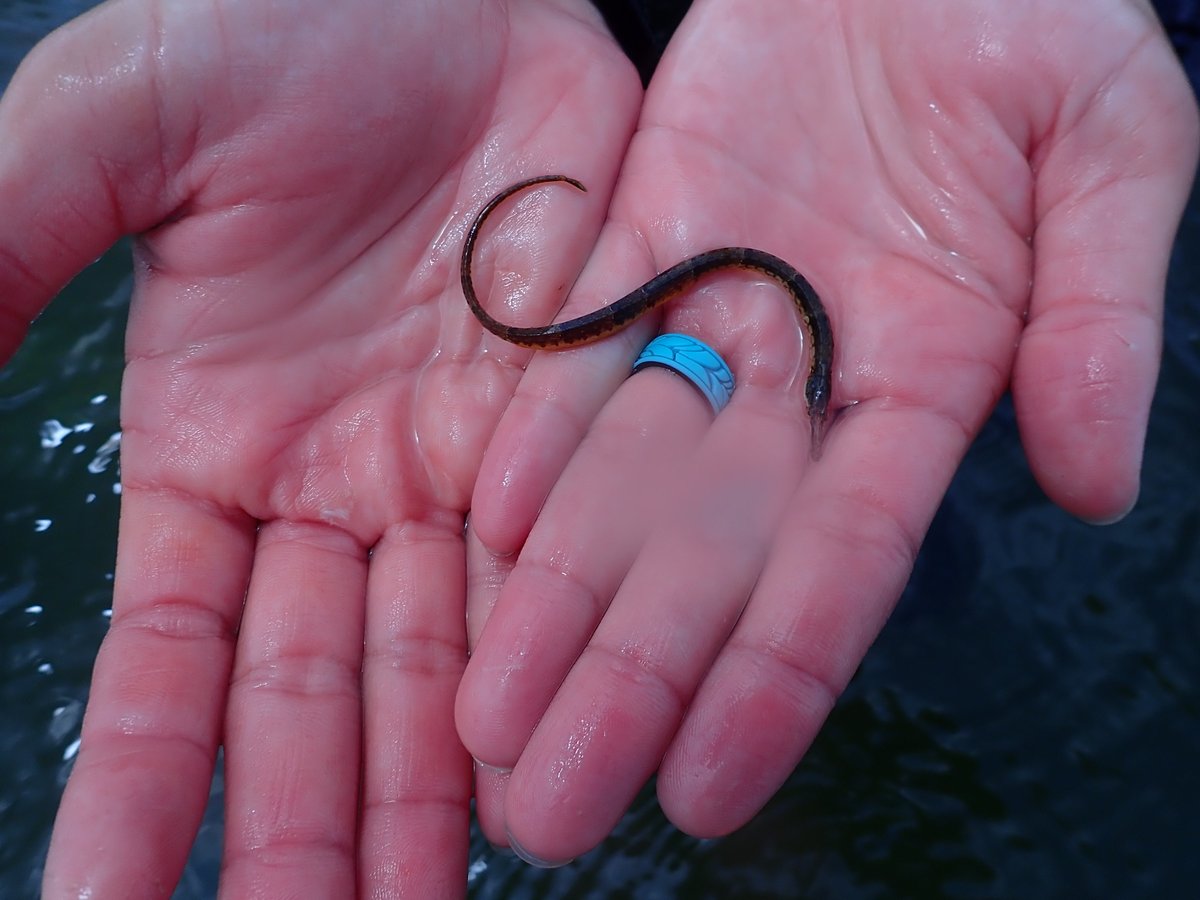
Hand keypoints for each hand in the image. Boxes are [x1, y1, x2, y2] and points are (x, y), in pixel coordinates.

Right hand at [0, 0, 639, 894]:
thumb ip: (9, 241)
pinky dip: (551, 674)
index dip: (138, 786)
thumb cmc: (296, 29)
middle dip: (307, 837)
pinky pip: (564, 578)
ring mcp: (462, 473)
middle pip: (318, 702)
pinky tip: (541, 774)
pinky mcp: (574, 436)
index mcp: (216, 448)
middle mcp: (340, 490)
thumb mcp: (126, 126)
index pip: (169, 658)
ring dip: (432, 800)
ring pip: (446, 670)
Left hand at [456, 0, 1198, 863]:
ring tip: (484, 713)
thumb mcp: (1110, 145)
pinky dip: (533, 435)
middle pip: (706, 556)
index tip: (706, 792)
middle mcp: (806, 374)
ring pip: (622, 480)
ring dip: (553, 597)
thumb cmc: (1035, 22)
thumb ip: (1100, 314)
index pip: (840, 561)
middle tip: (548, 809)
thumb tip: (1098, 479)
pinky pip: (581, 351)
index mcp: (928, 376)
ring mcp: (715, 311)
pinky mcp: (643, 236)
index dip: (774, 678)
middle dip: (628, 682)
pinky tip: (485, 528)